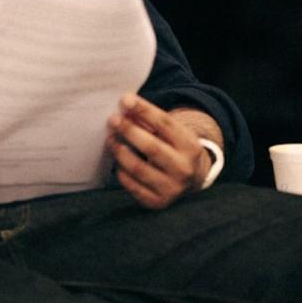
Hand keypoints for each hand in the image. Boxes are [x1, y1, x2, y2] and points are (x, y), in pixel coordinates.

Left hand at [107, 93, 211, 208]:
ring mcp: (172, 188)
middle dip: (129, 131)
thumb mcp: (171, 132)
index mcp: (190, 146)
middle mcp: (184, 169)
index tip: (125, 100)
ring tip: (110, 139)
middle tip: (113, 120)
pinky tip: (117, 163)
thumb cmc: (174, 148)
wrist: (191, 179)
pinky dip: (122, 173)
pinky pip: (133, 187)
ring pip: (139, 169)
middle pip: (152, 147)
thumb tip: (125, 106)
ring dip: (120, 151)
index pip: (165, 124)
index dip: (144, 110)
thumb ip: (149, 120)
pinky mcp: (158, 202)